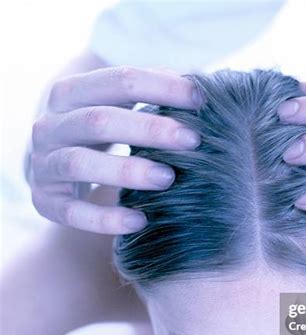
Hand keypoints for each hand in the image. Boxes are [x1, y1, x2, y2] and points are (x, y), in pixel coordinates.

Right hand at [29, 66, 201, 233]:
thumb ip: (147, 94)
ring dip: (127, 170)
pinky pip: (72, 212)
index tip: (199, 99)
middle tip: (193, 141)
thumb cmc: (98, 132)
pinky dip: (105, 219)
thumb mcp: (114, 105)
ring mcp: (44, 164)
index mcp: (70, 93)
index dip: (160, 87)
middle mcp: (50, 125)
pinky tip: (140, 221)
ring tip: (168, 178)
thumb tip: (195, 88)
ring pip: (81, 163)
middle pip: (99, 120)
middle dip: (149, 129)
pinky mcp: (45, 201)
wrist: (51, 166)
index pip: (118, 81)